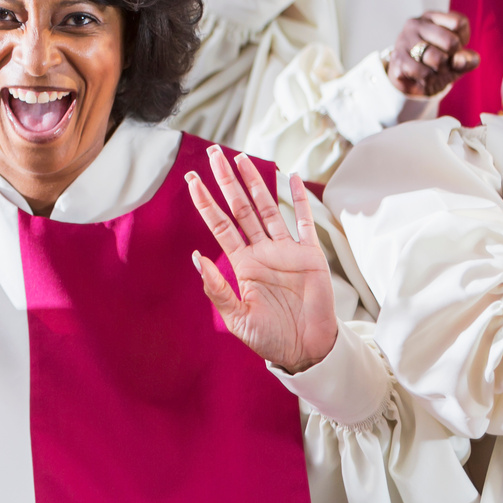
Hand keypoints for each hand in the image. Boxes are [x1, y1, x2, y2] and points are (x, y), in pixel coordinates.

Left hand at [189, 146, 337, 373]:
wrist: (307, 351)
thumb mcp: (237, 318)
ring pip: (267, 207)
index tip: (191, 180)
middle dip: (226, 180)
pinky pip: (304, 221)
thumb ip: (217, 288)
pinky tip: (291, 177)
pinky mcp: (311, 254)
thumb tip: (196, 257)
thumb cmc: (270, 338)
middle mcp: (261, 251)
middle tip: (213, 152)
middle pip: (240, 207)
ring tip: (242, 157)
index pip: (220, 225)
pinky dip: (298, 199)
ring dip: (255, 182)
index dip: (206, 202)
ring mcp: (286, 250)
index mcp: (242, 264)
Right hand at [387, 11, 478, 97]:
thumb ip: (468, 59)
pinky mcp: (397, 59)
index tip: (455, 46)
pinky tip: (424, 77)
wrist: (410, 80)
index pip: (458, 23)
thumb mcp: (458, 59)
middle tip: (446, 61)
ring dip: (442, 71)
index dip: (464, 39)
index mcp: (431, 17)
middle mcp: (415, 24)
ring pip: (437, 59)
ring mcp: (403, 41)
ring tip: (435, 70)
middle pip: (451, 42)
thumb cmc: (438, 63)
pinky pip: (424, 73)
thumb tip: (459, 61)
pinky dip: (430, 79)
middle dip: (453, 58)